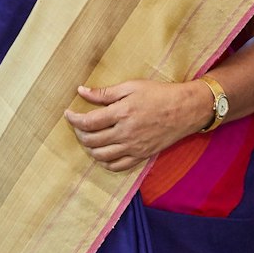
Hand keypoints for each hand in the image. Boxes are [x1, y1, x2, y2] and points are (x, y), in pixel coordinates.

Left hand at [66, 79, 208, 172]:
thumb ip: (105, 93)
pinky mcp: (141, 156)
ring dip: (89, 148)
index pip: (88, 122)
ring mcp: (134, 147)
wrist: (185, 110)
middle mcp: (126, 133)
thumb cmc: (159, 94)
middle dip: (79, 133)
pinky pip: (117, 166)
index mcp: (122, 113)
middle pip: (91, 140)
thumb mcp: (131, 86)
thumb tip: (81, 91)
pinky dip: (105, 162)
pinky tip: (102, 153)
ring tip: (88, 138)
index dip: (74, 119)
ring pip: (101, 156)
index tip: (68, 114)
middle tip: (78, 124)